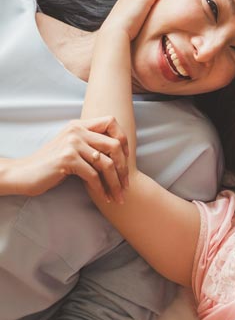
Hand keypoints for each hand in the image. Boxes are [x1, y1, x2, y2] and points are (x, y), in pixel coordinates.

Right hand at [10, 116, 128, 202]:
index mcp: (80, 125)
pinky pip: (93, 175)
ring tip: (119, 196)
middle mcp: (77, 130)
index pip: (111, 122)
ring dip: (115, 182)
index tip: (126, 158)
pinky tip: (105, 197)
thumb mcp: (72, 147)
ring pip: (106, 163)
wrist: (23, 174)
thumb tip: (120, 152)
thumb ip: (90, 144)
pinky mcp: (67, 159)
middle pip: (114, 145)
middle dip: (124, 167)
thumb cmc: (51, 164)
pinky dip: (101, 189)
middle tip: (126, 184)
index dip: (123, 139)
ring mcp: (72, 144)